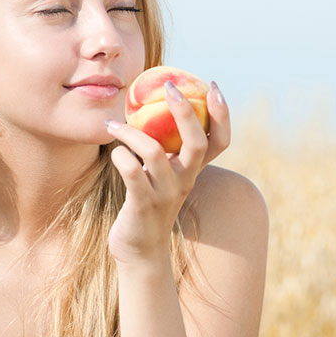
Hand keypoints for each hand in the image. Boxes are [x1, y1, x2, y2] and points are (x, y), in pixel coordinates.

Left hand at [105, 80, 229, 265]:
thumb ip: (166, 149)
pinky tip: (113, 151)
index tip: (213, 86)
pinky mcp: (143, 205)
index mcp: (193, 170)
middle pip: (197, 142)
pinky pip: (131, 173)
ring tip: (114, 123)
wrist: (140, 250)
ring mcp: (165, 194)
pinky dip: (120, 156)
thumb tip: (150, 105)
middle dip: (185, 111)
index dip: (222, 114)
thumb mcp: (164, 175)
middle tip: (169, 88)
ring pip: (155, 153)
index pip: (220, 140)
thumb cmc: (147, 203)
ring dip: (132, 132)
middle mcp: (185, 180)